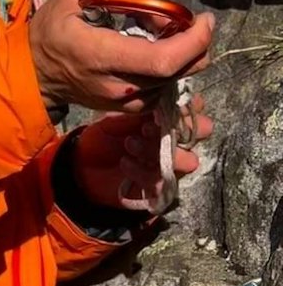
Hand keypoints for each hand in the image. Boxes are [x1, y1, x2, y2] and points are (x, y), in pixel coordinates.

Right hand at [28, 0, 214, 111]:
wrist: (33, 74)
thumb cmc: (50, 31)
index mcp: (102, 56)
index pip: (162, 59)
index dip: (193, 41)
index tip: (203, 19)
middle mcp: (118, 86)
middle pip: (176, 71)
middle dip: (195, 45)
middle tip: (189, 20)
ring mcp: (124, 102)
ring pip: (174, 81)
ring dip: (182, 55)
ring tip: (165, 32)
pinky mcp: (128, 108)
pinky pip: (162, 89)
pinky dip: (169, 69)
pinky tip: (155, 50)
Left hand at [72, 94, 213, 209]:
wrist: (85, 165)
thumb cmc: (105, 135)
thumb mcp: (117, 116)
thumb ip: (141, 109)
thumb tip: (159, 98)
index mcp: (168, 119)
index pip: (195, 109)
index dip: (187, 108)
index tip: (163, 108)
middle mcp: (176, 142)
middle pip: (200, 134)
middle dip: (179, 129)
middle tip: (147, 127)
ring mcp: (170, 165)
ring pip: (187, 161)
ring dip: (158, 150)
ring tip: (129, 144)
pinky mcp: (160, 187)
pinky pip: (164, 183)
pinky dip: (143, 173)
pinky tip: (125, 163)